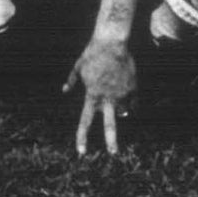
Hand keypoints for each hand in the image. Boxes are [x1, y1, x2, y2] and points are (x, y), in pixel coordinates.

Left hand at [65, 35, 137, 155]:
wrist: (112, 42)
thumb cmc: (92, 54)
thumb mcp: (78, 67)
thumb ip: (71, 80)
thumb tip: (64, 91)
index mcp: (92, 95)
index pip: (85, 120)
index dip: (82, 137)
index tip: (81, 152)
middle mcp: (107, 98)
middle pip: (110, 125)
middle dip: (111, 141)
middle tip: (114, 154)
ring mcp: (122, 94)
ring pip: (122, 111)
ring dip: (119, 109)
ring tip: (115, 93)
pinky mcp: (133, 89)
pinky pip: (132, 103)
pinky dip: (129, 101)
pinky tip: (125, 91)